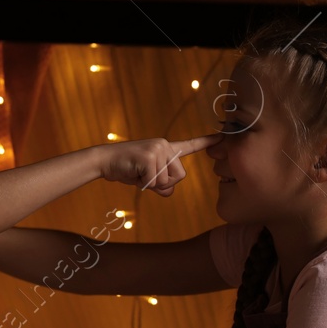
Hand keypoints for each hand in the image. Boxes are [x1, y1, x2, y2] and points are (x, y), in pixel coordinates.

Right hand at [99, 134, 220, 196]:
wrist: (104, 161)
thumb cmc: (126, 169)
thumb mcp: (147, 177)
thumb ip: (161, 183)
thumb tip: (168, 191)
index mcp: (166, 148)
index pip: (189, 145)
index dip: (206, 143)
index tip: (222, 137)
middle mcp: (165, 145)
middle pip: (180, 176)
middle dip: (164, 183)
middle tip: (145, 176)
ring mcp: (157, 149)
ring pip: (166, 181)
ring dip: (151, 184)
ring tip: (137, 173)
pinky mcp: (148, 157)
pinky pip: (154, 182)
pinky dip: (142, 184)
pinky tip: (133, 173)